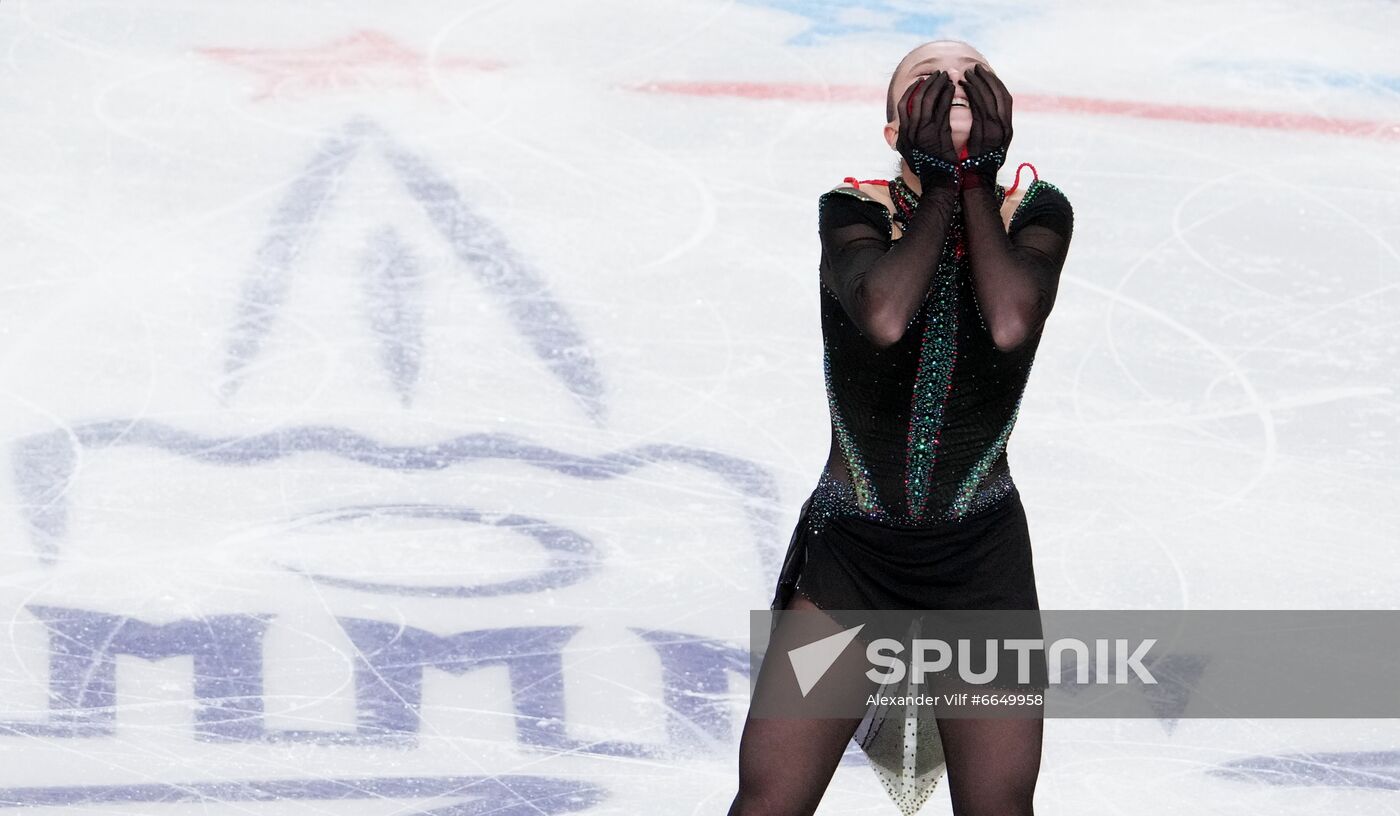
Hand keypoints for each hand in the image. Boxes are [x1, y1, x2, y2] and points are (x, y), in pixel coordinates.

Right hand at [894, 71, 958, 188]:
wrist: (938, 183)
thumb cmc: (929, 168)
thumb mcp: (913, 153)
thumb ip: (908, 137)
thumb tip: (901, 125)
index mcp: (902, 135)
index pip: (902, 105)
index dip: (912, 91)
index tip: (921, 81)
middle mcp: (909, 132)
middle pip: (916, 98)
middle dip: (928, 83)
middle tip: (939, 74)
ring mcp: (922, 132)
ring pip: (929, 100)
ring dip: (938, 85)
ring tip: (948, 77)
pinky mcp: (937, 133)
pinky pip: (941, 108)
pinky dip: (947, 96)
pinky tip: (953, 89)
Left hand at [957, 65, 1013, 188]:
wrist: (975, 184)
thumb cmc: (976, 166)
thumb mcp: (987, 145)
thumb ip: (987, 128)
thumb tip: (982, 113)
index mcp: (1008, 128)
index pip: (1005, 98)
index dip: (995, 83)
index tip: (983, 73)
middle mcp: (1006, 128)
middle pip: (999, 94)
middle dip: (987, 78)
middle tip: (974, 68)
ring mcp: (998, 131)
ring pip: (990, 98)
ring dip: (978, 83)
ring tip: (965, 74)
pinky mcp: (986, 135)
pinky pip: (980, 107)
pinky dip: (972, 94)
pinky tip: (961, 87)